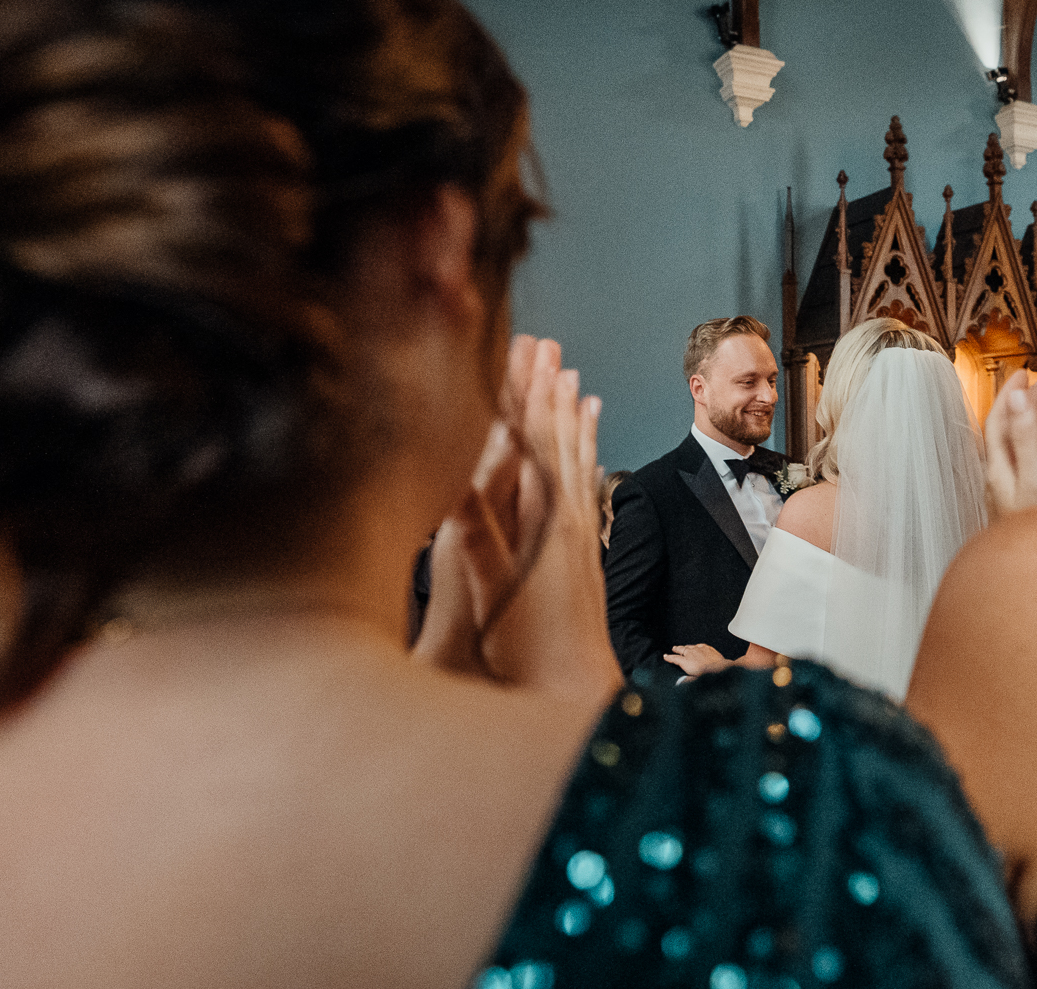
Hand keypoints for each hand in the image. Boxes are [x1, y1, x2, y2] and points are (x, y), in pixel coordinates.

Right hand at [416, 336, 621, 702]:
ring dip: (570, 414)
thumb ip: (473, 538)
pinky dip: (585, 454)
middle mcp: (565, 519)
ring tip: (571, 375)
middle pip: (556, 439)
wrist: (576, 693)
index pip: (528, 443)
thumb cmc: (526, 654)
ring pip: (575, 458)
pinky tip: (587, 443)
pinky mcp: (581, 552)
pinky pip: (585, 486)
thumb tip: (449, 482)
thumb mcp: (490, 594)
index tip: (518, 352)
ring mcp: (577, 534)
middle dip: (546, 389)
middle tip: (544, 343)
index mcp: (539, 522)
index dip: (521, 395)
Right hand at [662, 644, 731, 676]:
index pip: (674, 658)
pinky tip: (696, 647)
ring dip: (685, 647)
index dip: (669, 657)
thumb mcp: (693, 680)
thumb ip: (686, 681)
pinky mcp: (707, 648)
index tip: (665, 656)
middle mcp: (691, 654)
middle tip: (673, 648)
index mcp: (685, 662)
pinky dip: (696, 646)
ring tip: (683, 647)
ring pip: (689, 646)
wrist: (719, 669)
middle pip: (681, 650)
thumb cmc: (707, 675)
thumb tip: (680, 683)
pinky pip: (699, 645)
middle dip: (676, 649)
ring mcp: (699, 649)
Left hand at [985, 369, 1036, 515]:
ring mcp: (1009, 493)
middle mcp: (1000, 479)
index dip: (1010, 394)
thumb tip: (1017, 399)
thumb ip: (1027, 440)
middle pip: (1006, 430)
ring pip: (1015, 445)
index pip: (999, 420)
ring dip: (1029, 420)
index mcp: (999, 470)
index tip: (1025, 373)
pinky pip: (1025, 462)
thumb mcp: (1036, 480)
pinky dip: (1034, 444)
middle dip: (1022, 402)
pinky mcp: (1022, 505)